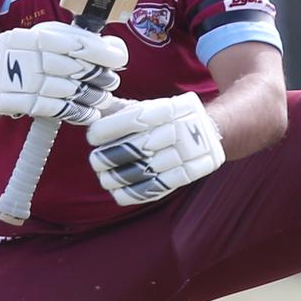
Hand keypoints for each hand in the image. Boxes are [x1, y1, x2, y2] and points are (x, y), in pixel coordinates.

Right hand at [0, 22, 127, 124]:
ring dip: (93, 97)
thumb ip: (76, 40)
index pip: (78, 43)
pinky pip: (57, 109)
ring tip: (103, 98)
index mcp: (37, 35)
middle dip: (100, 77)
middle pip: (76, 68)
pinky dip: (78, 112)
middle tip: (111, 81)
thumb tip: (113, 46)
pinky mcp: (20, 102)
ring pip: (70, 90)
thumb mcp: (47, 38)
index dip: (102, 53)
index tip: (119, 60)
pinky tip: (91, 112)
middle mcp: (28, 54)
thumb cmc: (28, 58)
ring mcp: (23, 79)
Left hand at [87, 92, 224, 204]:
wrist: (211, 130)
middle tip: (96, 161)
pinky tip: (118, 192)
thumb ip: (118, 109)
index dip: (107, 130)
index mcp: (165, 110)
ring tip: (105, 178)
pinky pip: (158, 187)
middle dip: (109, 157)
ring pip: (144, 170)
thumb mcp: (148, 106)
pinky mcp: (188, 174)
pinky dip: (134, 193)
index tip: (93, 137)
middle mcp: (177, 130)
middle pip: (134, 148)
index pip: (130, 121)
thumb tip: (89, 110)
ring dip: (118, 178)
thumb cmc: (167, 118)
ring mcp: (184, 153)